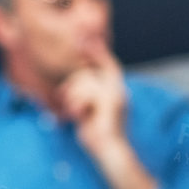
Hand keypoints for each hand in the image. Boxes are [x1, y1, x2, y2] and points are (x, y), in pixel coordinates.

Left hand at [56, 43, 128, 158]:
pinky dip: (76, 106)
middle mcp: (118, 91)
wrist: (109, 152)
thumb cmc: (95, 133)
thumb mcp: (87, 111)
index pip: (107, 64)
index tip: (84, 37)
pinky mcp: (111, 105)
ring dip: (73, 98)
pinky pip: (87, 94)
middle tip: (70, 107)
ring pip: (84, 81)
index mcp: (114, 90)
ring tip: (74, 114)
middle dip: (72, 88)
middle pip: (86, 74)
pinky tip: (77, 117)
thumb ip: (84, 96)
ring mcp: (116, 97)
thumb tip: (70, 85)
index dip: (98, 51)